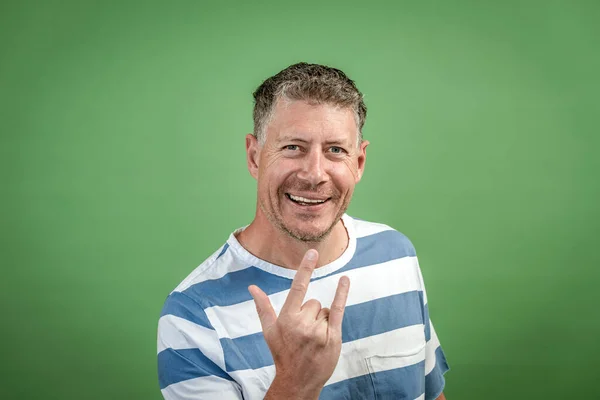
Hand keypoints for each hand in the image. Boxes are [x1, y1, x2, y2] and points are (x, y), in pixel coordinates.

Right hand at [248, 249, 349, 399]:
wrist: (298, 380)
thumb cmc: (282, 353)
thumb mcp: (269, 331)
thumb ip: (263, 307)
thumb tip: (252, 288)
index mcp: (287, 319)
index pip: (298, 288)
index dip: (305, 269)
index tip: (312, 252)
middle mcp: (303, 323)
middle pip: (314, 303)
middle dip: (311, 314)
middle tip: (304, 334)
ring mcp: (319, 331)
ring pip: (325, 311)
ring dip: (322, 321)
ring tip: (314, 339)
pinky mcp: (333, 337)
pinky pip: (339, 310)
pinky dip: (342, 293)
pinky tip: (345, 280)